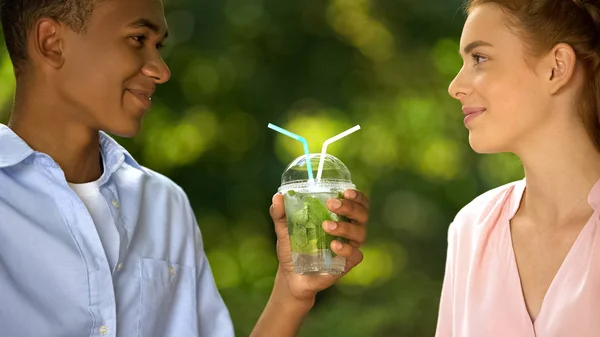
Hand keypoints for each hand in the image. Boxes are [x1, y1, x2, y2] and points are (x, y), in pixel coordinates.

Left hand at [269, 189, 369, 305]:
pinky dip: (346, 249)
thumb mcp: (284, 228)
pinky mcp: (347, 263)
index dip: (357, 196)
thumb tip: (278, 197)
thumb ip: (280, 213)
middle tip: (332, 204)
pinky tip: (333, 246)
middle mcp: (348, 229)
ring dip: (345, 227)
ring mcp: (349, 246)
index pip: (357, 202)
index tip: (345, 191)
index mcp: (338, 216)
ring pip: (360, 233)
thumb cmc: (292, 247)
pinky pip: (356, 254)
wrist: (290, 275)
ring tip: (326, 226)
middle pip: (362, 214)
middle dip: (350, 207)